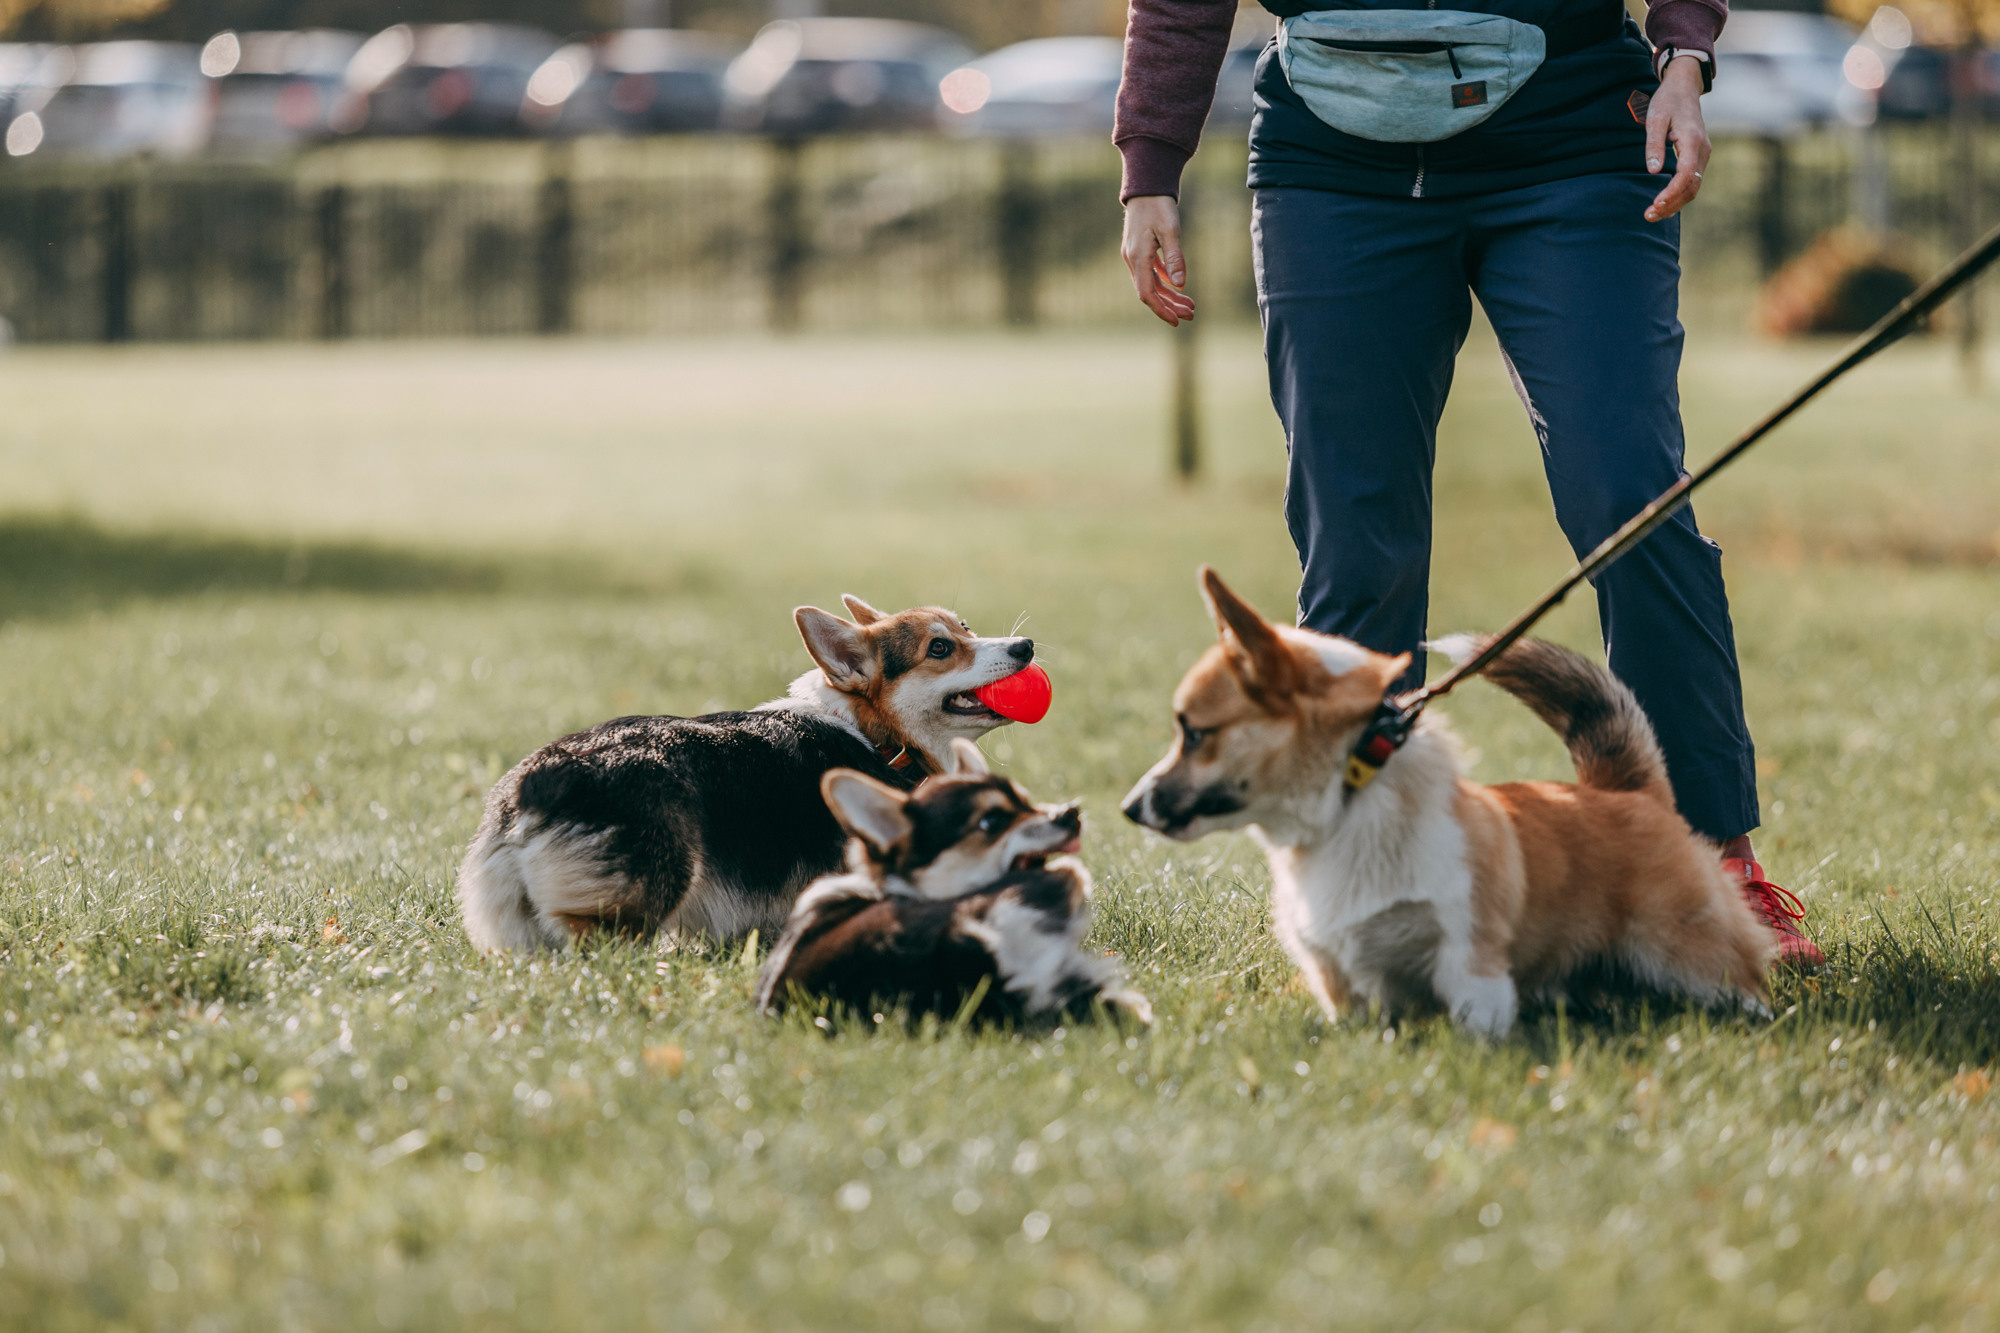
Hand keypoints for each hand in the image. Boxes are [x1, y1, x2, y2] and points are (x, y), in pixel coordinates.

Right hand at [1121, 195, 1194, 325]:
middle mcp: (1132, 259)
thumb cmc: (1159, 205)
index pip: (1147, 294)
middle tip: (1191, 314)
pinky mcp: (1139, 249)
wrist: (1146, 185)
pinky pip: (1151, 272)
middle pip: (1150, 292)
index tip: (1178, 321)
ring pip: (1151, 283)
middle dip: (1170, 306)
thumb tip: (1180, 285)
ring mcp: (1134, 254)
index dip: (1162, 310)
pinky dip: (1164, 281)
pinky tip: (1178, 285)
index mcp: (1138, 257)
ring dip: (1169, 295)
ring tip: (1189, 304)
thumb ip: (1175, 258)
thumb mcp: (1171, 230)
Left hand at [1644, 54, 1710, 221]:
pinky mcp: (1698, 156)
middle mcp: (1702, 150)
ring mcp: (1702, 154)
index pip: (1685, 175)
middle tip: (1649, 216)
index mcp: (1693, 141)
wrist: (1684, 87)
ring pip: (1693, 187)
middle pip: (1692, 187)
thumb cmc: (1668, 101)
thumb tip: (1653, 171)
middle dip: (1672, 204)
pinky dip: (1679, 195)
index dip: (1671, 193)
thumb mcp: (1655, 119)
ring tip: (1653, 214)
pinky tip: (1663, 203)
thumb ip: (1653, 145)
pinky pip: (1691, 181)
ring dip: (1675, 203)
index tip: (1655, 205)